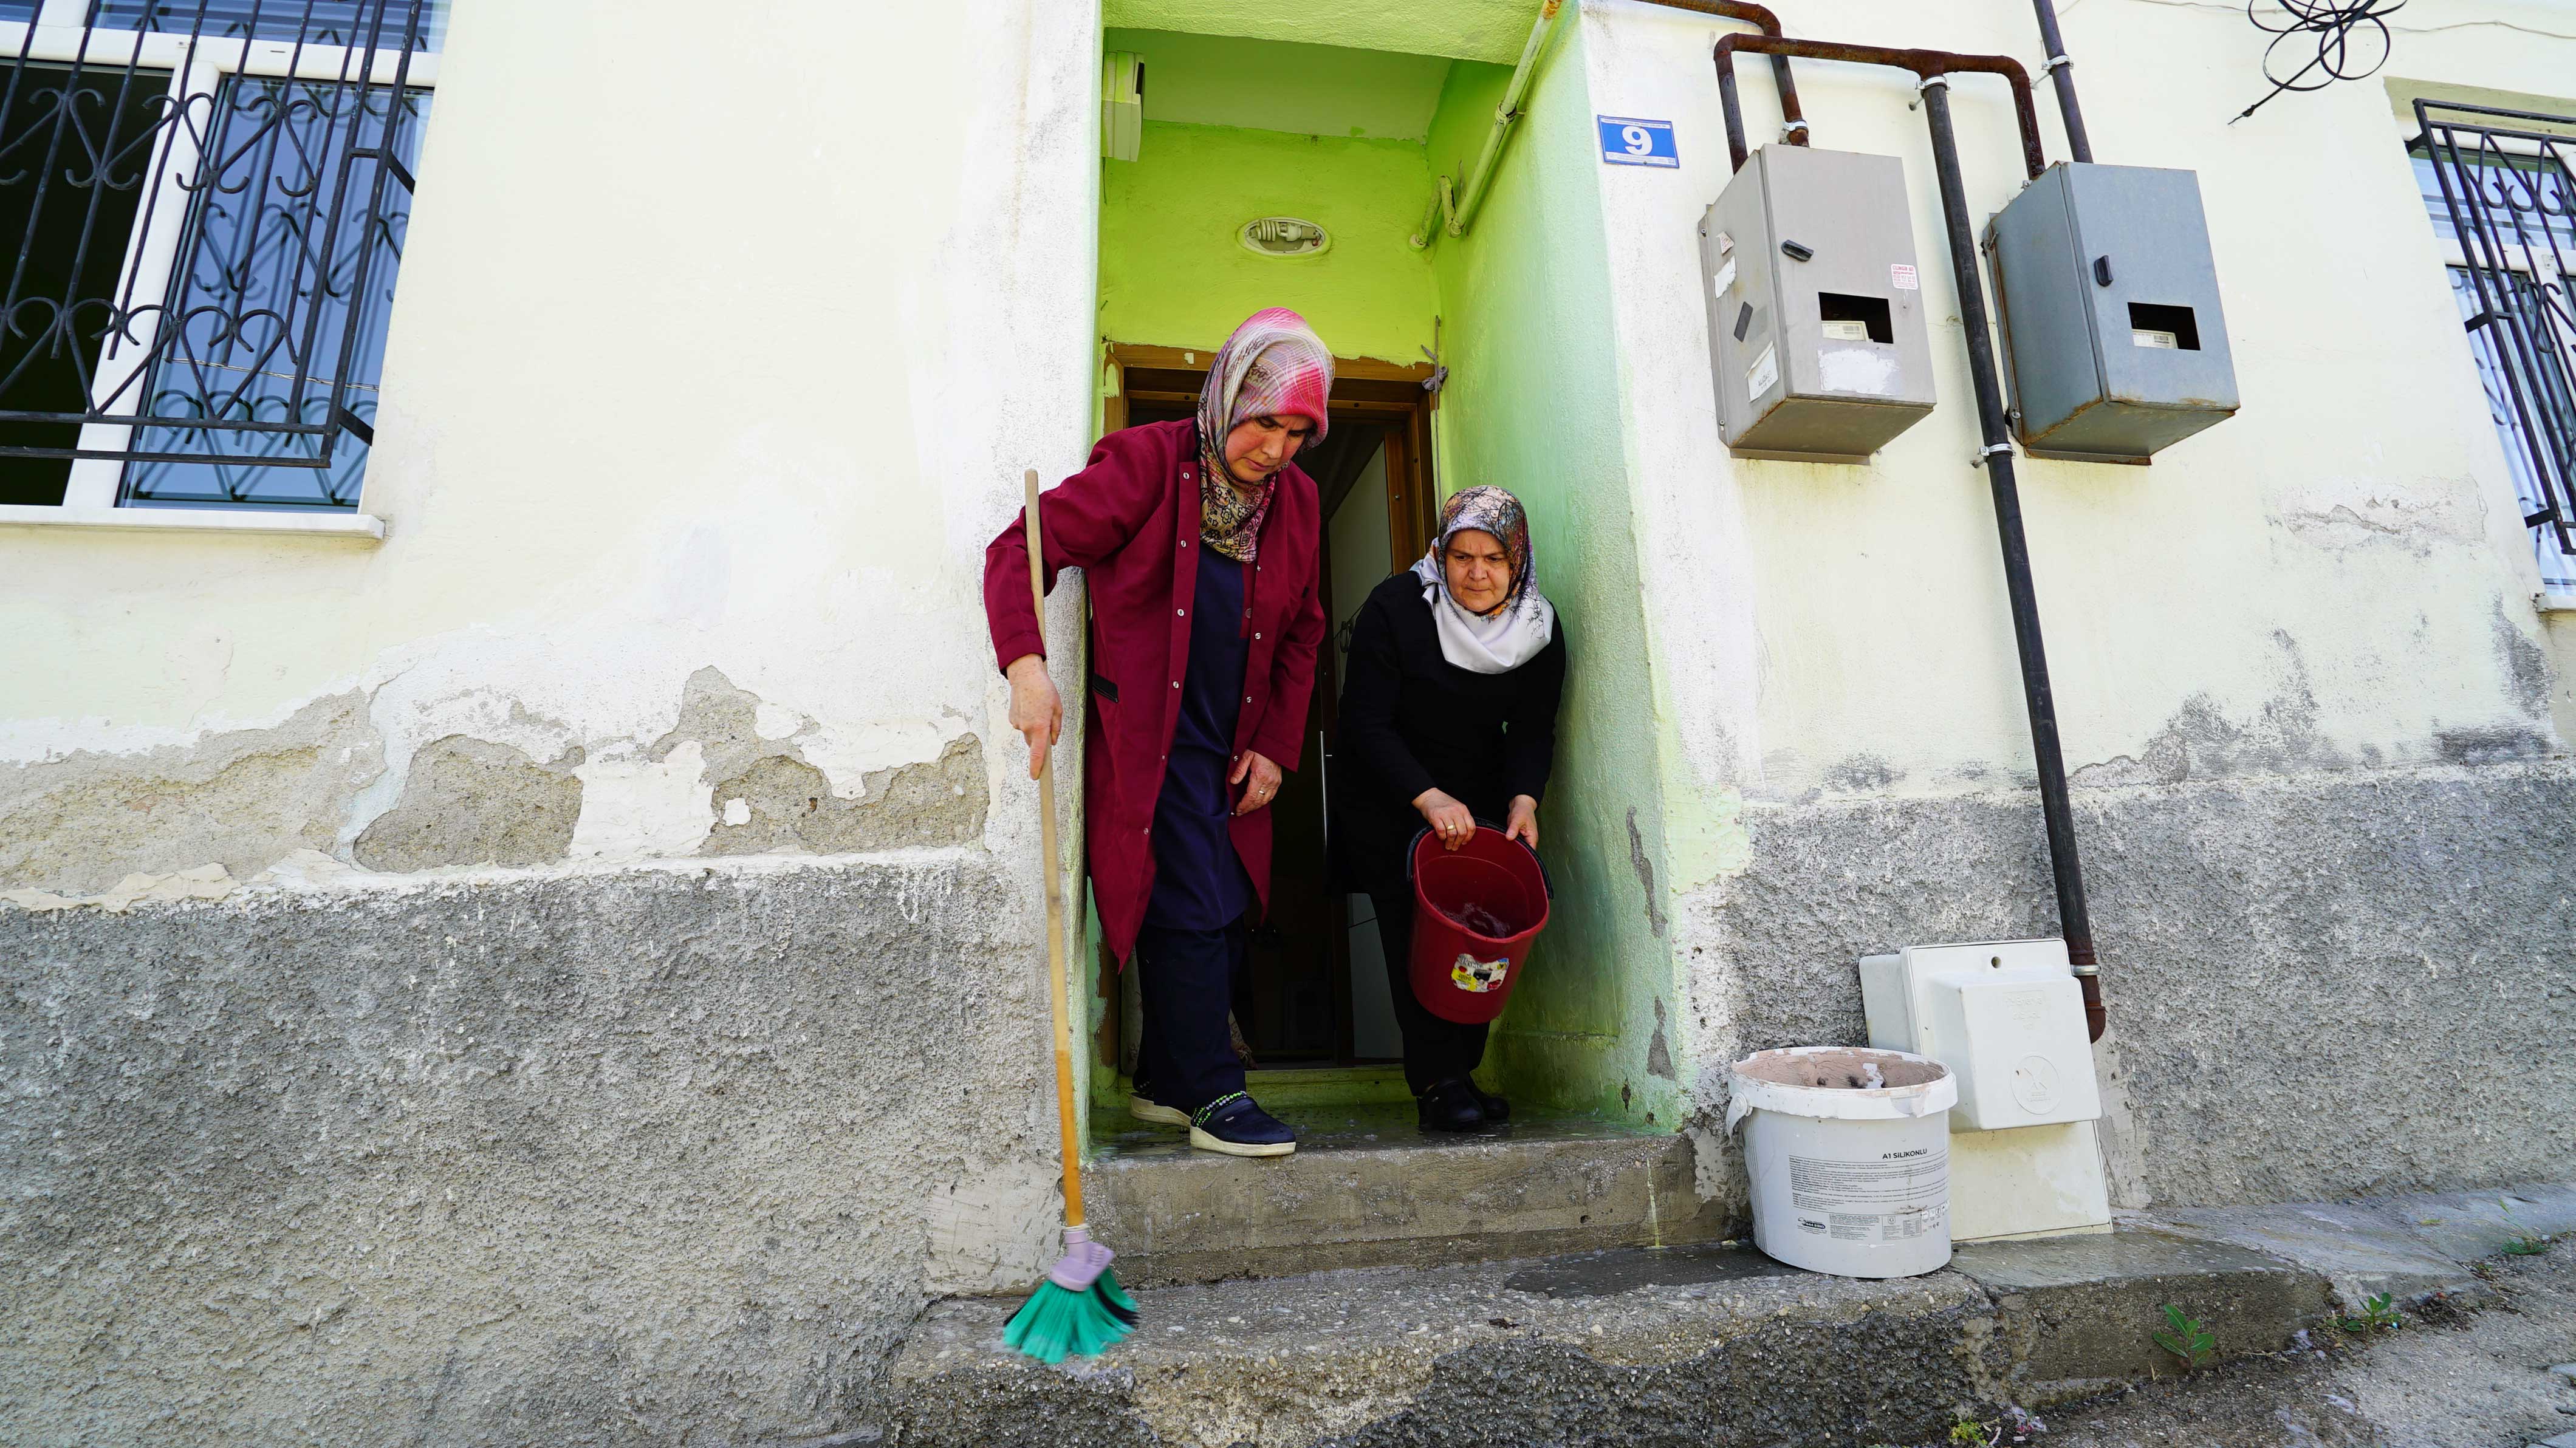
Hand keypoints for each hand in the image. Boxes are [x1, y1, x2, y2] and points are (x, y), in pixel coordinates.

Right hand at [1004, 654, 1061, 779]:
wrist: (1025, 676)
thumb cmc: (1044, 690)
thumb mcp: (1057, 708)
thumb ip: (1056, 727)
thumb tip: (1053, 741)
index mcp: (1040, 726)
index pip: (1038, 753)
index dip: (1037, 767)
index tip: (1036, 777)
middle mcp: (1027, 728)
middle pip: (1035, 743)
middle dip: (1041, 737)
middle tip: (1046, 720)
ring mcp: (1017, 724)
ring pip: (1028, 733)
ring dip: (1034, 727)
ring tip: (1037, 709)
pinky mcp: (1012, 718)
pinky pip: (1022, 725)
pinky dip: (1026, 720)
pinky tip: (1029, 707)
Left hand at [1229, 749, 1281, 814]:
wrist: (1274, 745)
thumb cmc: (1260, 749)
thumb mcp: (1246, 756)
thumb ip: (1239, 770)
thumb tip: (1233, 782)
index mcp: (1260, 775)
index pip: (1251, 796)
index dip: (1243, 805)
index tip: (1237, 809)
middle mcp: (1269, 781)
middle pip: (1258, 801)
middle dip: (1248, 808)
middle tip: (1239, 812)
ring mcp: (1275, 783)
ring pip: (1265, 801)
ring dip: (1255, 807)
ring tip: (1247, 809)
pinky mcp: (1277, 782)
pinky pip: (1271, 796)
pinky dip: (1263, 802)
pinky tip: (1257, 803)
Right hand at [1414, 787, 1473, 850]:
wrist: (1429, 796)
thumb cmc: (1443, 803)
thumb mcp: (1456, 808)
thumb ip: (1462, 818)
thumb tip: (1464, 836)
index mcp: (1463, 809)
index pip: (1471, 827)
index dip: (1468, 837)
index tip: (1464, 842)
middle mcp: (1456, 811)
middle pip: (1462, 832)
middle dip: (1458, 843)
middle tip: (1455, 847)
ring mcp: (1445, 814)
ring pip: (1452, 834)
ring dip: (1450, 842)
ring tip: (1448, 845)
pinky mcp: (1435, 817)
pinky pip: (1441, 832)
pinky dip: (1442, 837)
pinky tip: (1442, 838)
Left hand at [1505, 794, 1539, 849]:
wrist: (1520, 804)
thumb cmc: (1523, 810)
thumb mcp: (1517, 819)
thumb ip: (1513, 829)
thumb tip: (1509, 837)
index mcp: (1532, 837)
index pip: (1530, 851)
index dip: (1523, 854)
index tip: (1514, 854)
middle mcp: (1529, 839)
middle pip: (1524, 851)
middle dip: (1516, 852)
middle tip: (1508, 852)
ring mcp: (1523, 838)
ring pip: (1518, 847)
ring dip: (1512, 847)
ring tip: (1506, 847)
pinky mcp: (1517, 836)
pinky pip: (1514, 843)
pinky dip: (1510, 843)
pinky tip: (1505, 842)